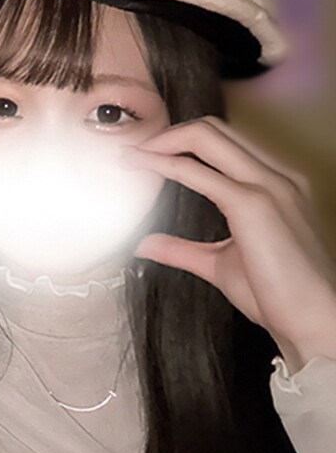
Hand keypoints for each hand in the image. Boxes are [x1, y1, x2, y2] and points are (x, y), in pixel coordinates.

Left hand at [121, 115, 335, 370]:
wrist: (317, 324)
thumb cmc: (280, 298)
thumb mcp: (222, 264)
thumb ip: (184, 250)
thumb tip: (145, 244)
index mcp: (276, 184)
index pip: (225, 142)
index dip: (184, 140)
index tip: (151, 152)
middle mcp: (275, 175)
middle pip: (213, 127)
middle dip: (170, 132)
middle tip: (138, 149)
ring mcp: (268, 185)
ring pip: (207, 134)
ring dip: (164, 139)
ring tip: (135, 154)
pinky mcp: (253, 203)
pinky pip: (197, 171)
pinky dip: (164, 163)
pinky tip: (142, 166)